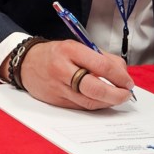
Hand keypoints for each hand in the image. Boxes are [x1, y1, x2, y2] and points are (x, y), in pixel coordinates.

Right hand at [16, 40, 133, 109]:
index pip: (102, 66)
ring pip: (90, 102)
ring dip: (108, 102)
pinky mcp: (57, 101)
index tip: (127, 81)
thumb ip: (100, 57)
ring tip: (116, 97)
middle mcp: (63, 69)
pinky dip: (95, 105)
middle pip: (96, 89)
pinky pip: (81, 106)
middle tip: (126, 94)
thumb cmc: (55, 54)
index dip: (120, 76)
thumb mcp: (76, 46)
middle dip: (117, 94)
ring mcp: (59, 87)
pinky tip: (101, 100)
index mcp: (70, 50)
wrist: (26, 63)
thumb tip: (122, 73)